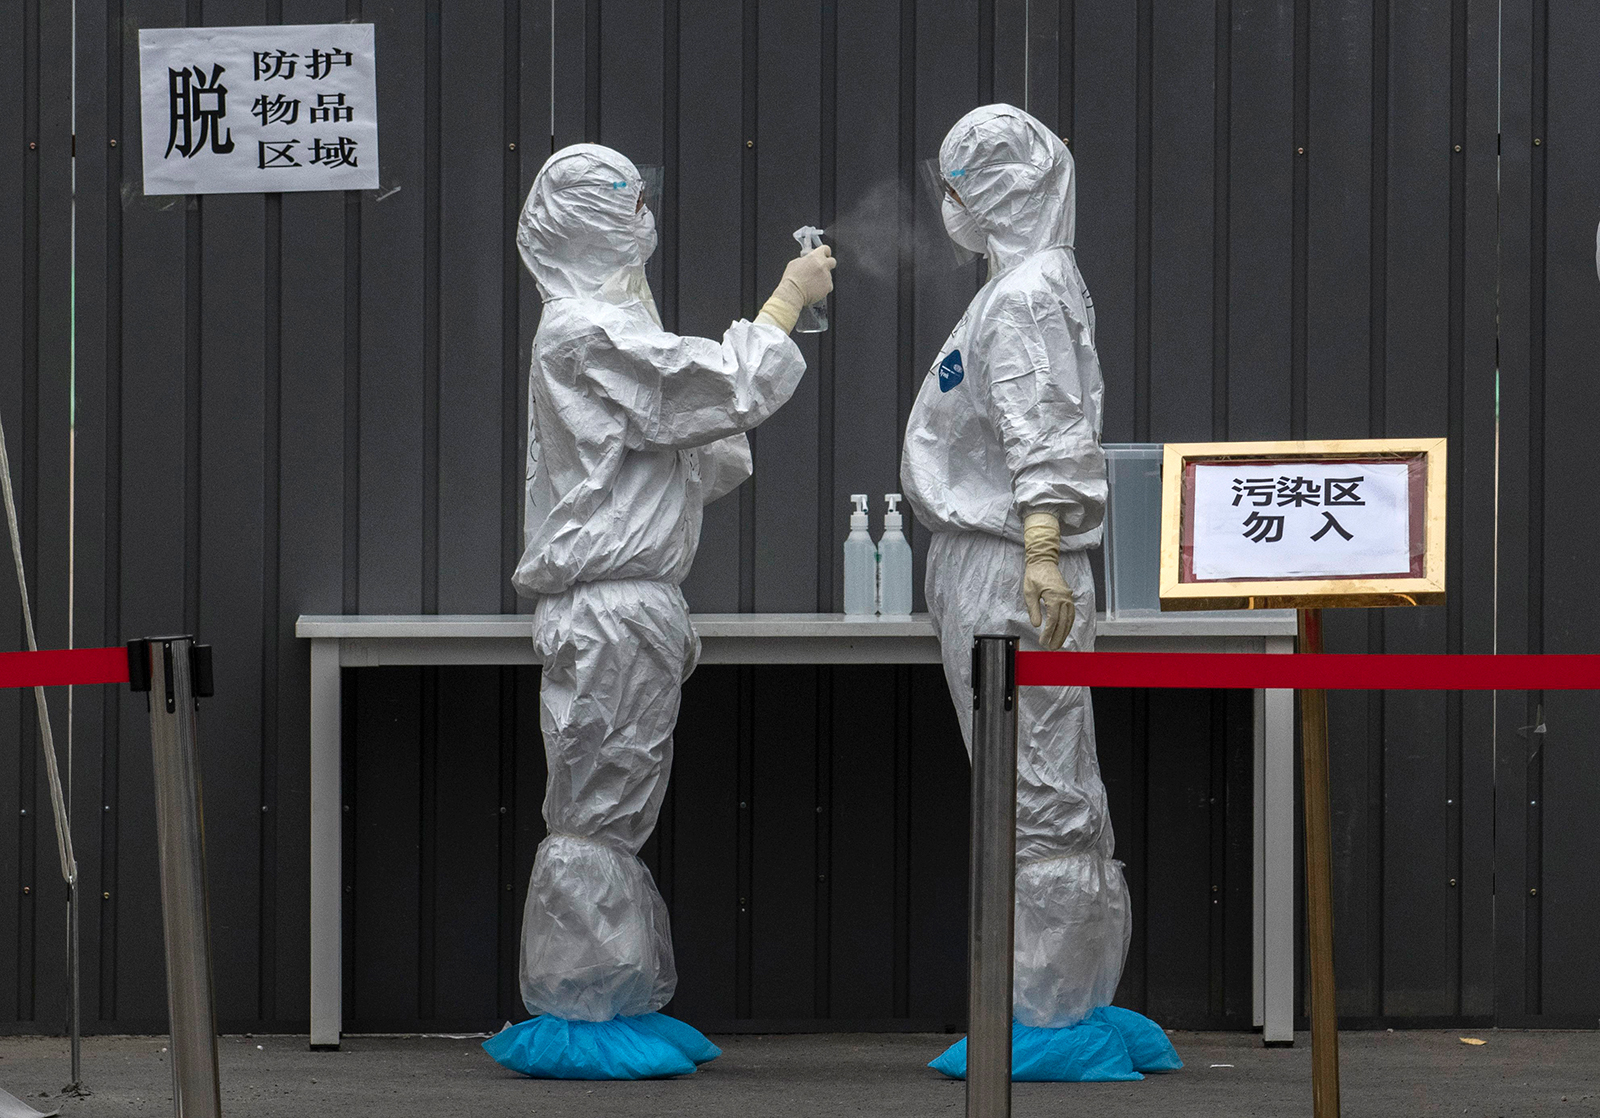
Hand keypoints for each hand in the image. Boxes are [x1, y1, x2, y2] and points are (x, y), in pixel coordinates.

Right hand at [757, 246, 836, 332]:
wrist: (793, 292)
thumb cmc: (792, 279)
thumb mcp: (795, 263)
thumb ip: (805, 260)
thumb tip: (807, 260)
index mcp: (815, 257)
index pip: (825, 249)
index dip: (825, 252)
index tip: (825, 255)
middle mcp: (823, 265)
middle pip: (832, 261)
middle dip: (828, 264)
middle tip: (821, 268)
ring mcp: (827, 276)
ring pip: (829, 275)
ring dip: (823, 277)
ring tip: (813, 282)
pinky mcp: (828, 287)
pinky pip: (829, 285)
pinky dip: (824, 287)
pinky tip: (815, 288)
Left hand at [1021, 510, 1073, 649]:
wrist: (1043, 561)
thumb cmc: (1034, 575)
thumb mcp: (1029, 593)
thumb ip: (1034, 610)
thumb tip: (1037, 625)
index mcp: (1055, 597)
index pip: (1053, 620)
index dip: (1049, 633)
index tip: (1043, 641)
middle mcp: (1065, 598)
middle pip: (1063, 623)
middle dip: (1058, 637)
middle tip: (1052, 648)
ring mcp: (1068, 597)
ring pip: (1069, 619)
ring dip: (1064, 633)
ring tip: (1058, 643)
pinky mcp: (1068, 596)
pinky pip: (1070, 614)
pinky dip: (1067, 624)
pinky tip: (1063, 631)